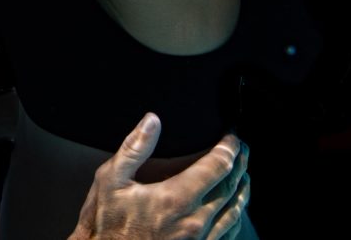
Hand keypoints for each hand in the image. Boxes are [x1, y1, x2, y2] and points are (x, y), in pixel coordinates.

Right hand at [69, 114, 249, 239]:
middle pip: (231, 186)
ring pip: (235, 210)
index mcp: (175, 198)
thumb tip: (152, 120)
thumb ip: (134, 148)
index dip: (229, 146)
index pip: (217, 166)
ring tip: (243, 172)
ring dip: (242, 187)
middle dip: (239, 162)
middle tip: (240, 147)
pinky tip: (235, 205)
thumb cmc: (107, 221)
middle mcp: (194, 221)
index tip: (231, 135)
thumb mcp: (110, 179)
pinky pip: (229, 232)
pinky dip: (237, 213)